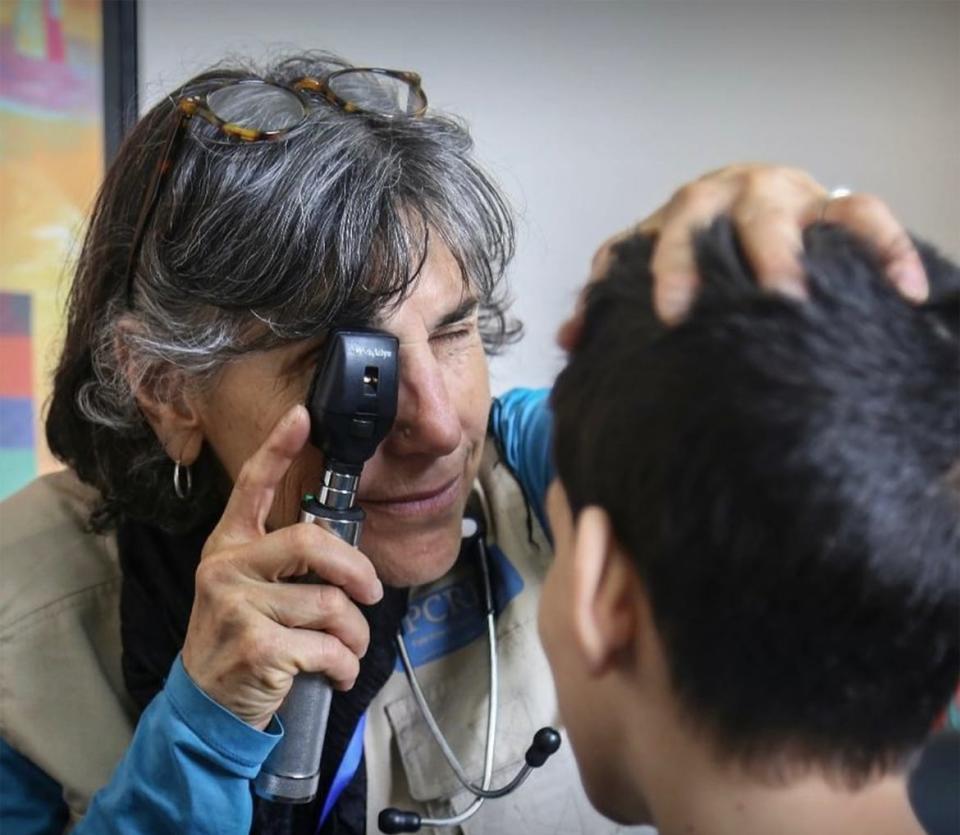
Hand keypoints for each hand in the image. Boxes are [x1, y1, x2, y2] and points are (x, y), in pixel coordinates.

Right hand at [181, 405, 383, 729]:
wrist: (208, 705)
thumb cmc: (243, 639)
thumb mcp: (251, 590)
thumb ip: (286, 563)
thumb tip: (347, 554)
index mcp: (229, 546)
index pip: (252, 486)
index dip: (278, 447)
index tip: (302, 414)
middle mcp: (226, 567)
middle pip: (311, 542)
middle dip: (358, 571)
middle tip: (372, 594)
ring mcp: (236, 606)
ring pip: (330, 603)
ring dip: (355, 634)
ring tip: (347, 648)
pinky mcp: (255, 646)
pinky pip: (328, 647)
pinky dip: (345, 665)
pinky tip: (336, 672)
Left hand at [557, 163, 928, 345]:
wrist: (780, 211)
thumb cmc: (715, 250)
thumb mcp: (664, 266)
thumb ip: (616, 298)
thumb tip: (569, 342)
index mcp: (677, 215)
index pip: (637, 240)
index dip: (615, 282)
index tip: (612, 327)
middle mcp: (724, 196)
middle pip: (696, 216)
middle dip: (686, 262)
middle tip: (681, 313)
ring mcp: (782, 196)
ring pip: (778, 212)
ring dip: (778, 252)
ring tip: (786, 297)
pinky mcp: (836, 207)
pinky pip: (865, 218)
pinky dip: (884, 249)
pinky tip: (902, 290)